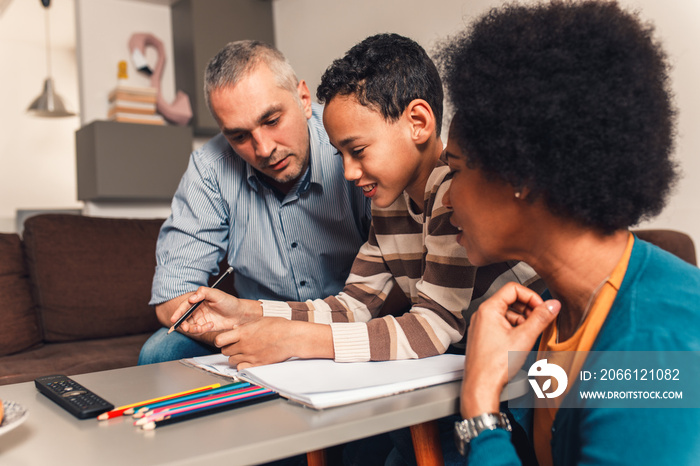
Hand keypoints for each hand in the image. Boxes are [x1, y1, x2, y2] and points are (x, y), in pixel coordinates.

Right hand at [170, 287, 261, 333]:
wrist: (240, 315)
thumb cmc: (229, 302)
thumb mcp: (217, 294)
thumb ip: (204, 293)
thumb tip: (191, 298)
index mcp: (198, 300)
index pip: (184, 306)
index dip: (178, 312)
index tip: (174, 319)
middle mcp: (197, 309)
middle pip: (183, 317)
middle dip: (182, 324)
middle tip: (185, 327)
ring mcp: (200, 318)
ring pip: (189, 326)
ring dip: (192, 328)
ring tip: (202, 327)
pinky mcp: (205, 327)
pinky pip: (197, 331)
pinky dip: (202, 330)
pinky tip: (211, 326)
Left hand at [214, 318, 333, 369]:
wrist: (292, 338)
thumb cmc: (279, 326)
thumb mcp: (260, 320)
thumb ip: (245, 325)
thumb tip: (234, 329)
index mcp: (243, 332)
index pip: (220, 340)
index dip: (220, 341)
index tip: (224, 340)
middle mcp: (244, 345)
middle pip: (225, 351)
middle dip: (229, 348)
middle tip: (236, 346)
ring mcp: (250, 356)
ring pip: (231, 361)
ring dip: (235, 357)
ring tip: (244, 353)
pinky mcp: (257, 364)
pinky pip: (241, 368)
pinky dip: (242, 365)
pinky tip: (248, 360)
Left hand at [461, 282, 559, 417]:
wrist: (481, 386)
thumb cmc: (495, 365)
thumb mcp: (524, 338)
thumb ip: (540, 318)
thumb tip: (552, 305)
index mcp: (488, 309)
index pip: (513, 289)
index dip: (531, 296)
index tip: (542, 307)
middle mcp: (482, 315)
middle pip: (510, 300)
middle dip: (528, 309)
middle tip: (540, 320)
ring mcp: (481, 326)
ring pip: (507, 314)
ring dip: (522, 320)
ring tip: (531, 333)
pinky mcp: (484, 337)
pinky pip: (501, 325)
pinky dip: (514, 329)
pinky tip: (522, 341)